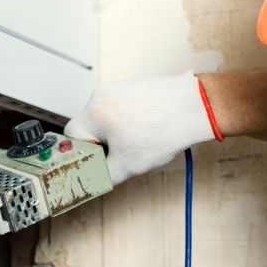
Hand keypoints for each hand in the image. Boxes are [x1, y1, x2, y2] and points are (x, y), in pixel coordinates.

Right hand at [64, 71, 220, 184]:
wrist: (195, 108)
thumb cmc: (164, 132)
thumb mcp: (127, 166)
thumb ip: (101, 176)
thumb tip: (90, 181)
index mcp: (94, 114)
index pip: (71, 137)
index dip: (83, 153)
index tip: (97, 162)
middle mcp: (101, 96)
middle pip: (87, 126)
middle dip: (100, 143)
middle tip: (119, 154)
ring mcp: (117, 87)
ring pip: (103, 117)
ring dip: (113, 133)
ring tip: (137, 141)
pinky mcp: (131, 85)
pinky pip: (118, 108)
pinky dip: (126, 121)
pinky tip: (144, 130)